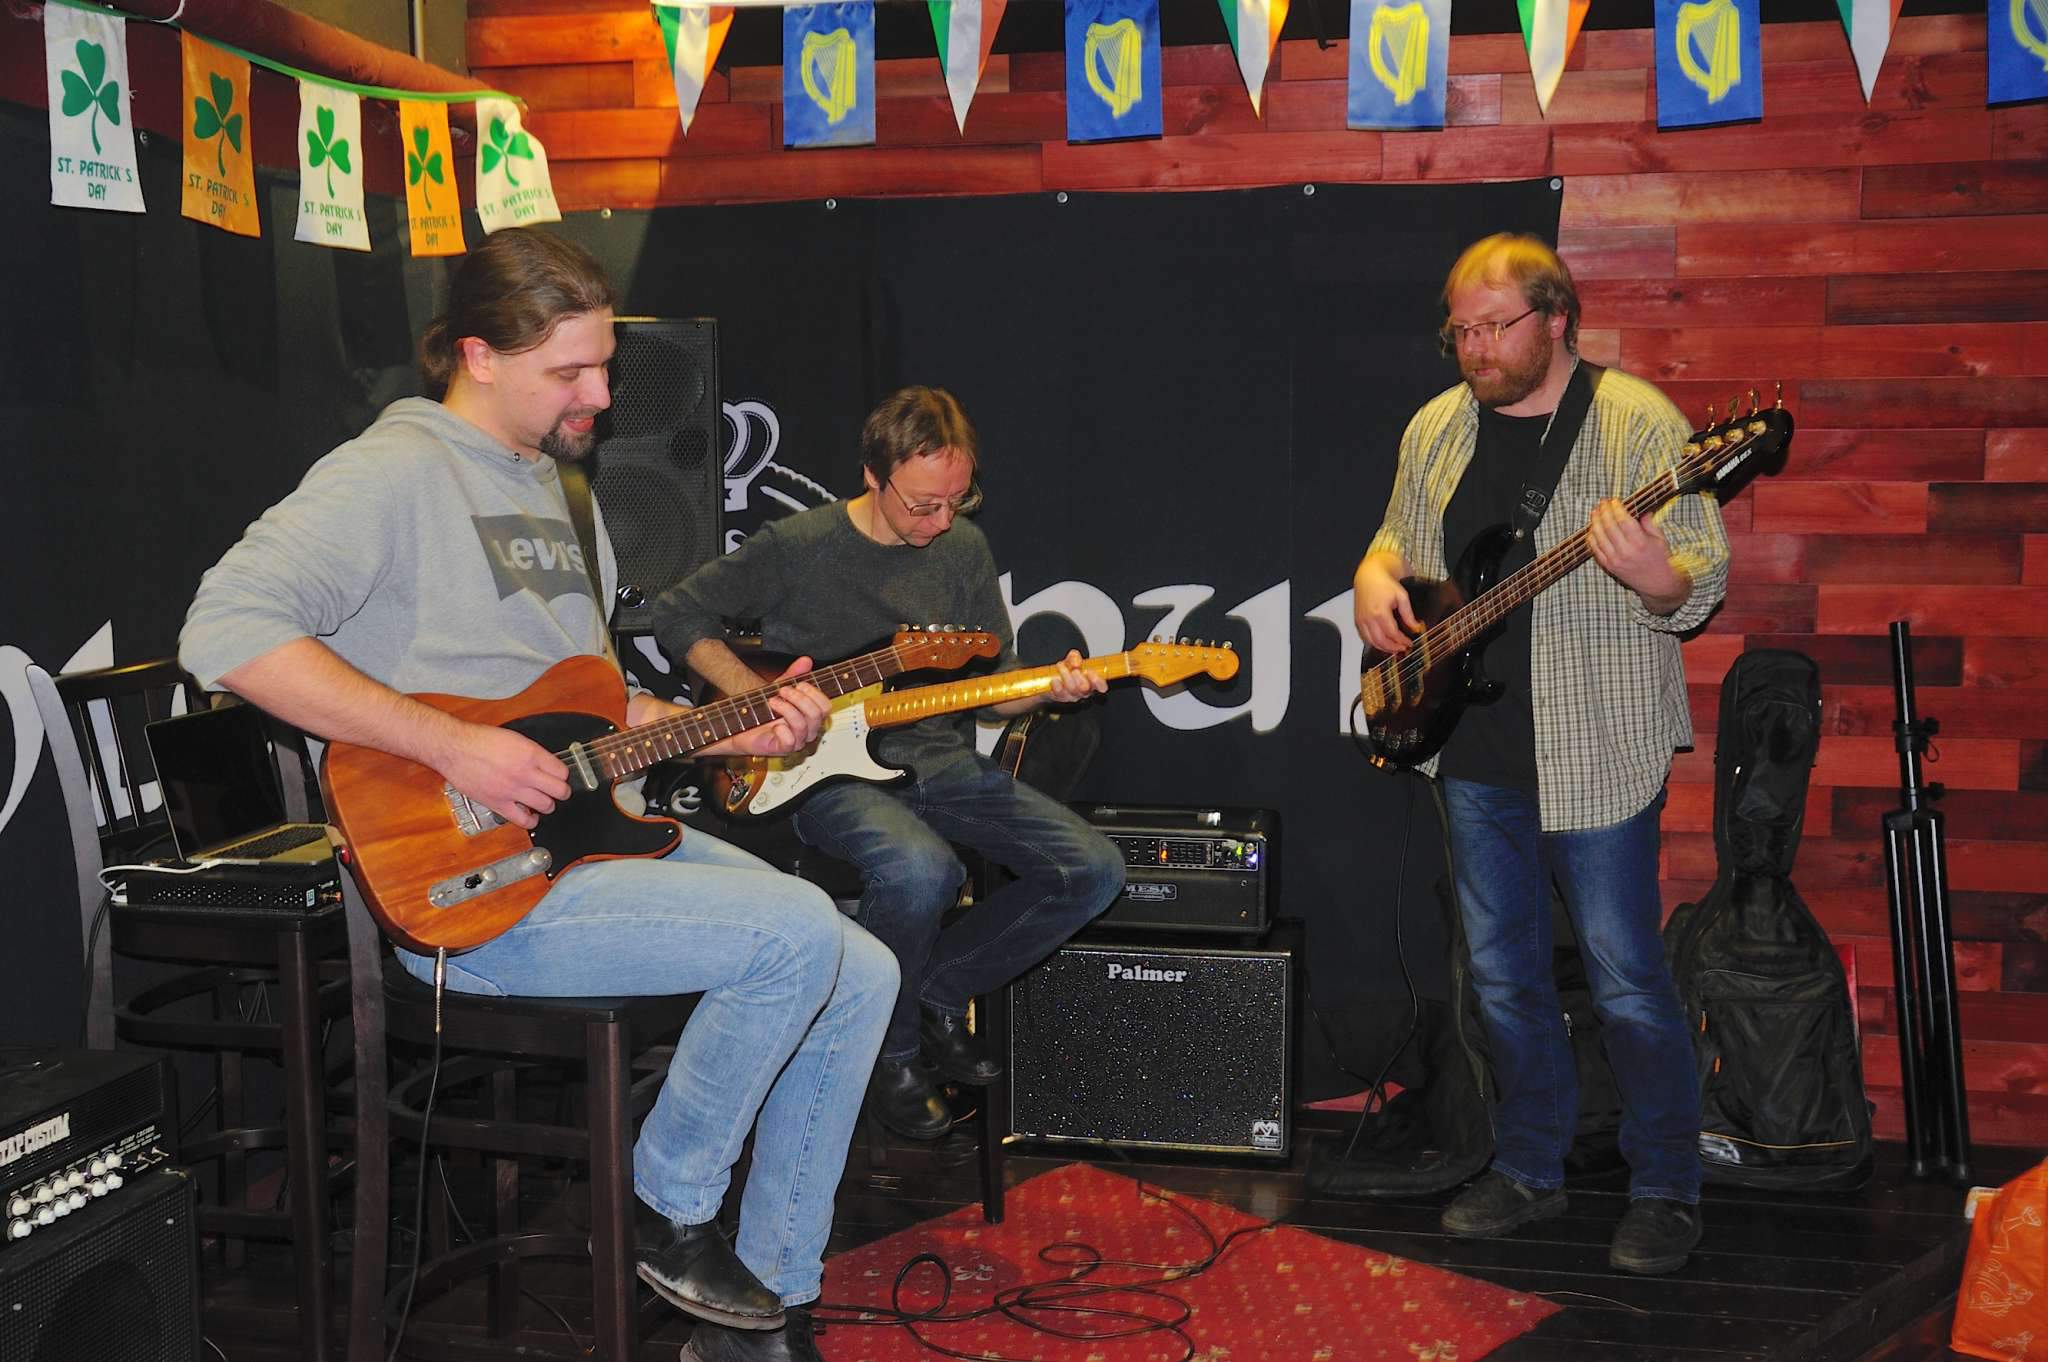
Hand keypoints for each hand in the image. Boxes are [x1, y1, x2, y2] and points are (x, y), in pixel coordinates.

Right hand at [439, 722, 570, 830]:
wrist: (454, 748)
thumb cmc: (479, 740)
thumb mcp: (514, 738)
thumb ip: (532, 753)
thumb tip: (546, 764)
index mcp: (530, 754)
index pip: (562, 771)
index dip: (563, 775)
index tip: (560, 776)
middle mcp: (525, 773)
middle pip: (560, 790)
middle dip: (562, 792)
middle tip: (559, 791)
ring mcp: (512, 790)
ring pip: (546, 806)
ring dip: (548, 805)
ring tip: (544, 802)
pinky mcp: (498, 804)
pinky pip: (522, 820)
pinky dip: (531, 821)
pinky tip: (531, 816)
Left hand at [719, 656, 831, 756]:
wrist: (742, 723)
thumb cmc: (763, 709)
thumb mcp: (779, 687)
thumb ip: (794, 674)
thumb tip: (806, 660)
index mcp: (811, 716)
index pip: (825, 706)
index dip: (813, 693)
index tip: (798, 684)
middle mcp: (808, 730)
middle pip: (817, 714)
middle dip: (799, 699)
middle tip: (782, 690)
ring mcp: (797, 741)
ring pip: (803, 725)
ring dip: (786, 709)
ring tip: (772, 701)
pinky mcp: (783, 749)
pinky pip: (791, 741)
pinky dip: (781, 730)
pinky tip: (773, 726)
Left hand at [1044, 649, 1106, 704]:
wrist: (1052, 678)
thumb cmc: (1067, 670)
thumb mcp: (1073, 660)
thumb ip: (1075, 657)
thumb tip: (1076, 662)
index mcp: (1092, 682)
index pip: (1101, 686)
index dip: (1098, 681)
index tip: (1089, 671)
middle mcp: (1084, 692)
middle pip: (1085, 689)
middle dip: (1080, 679)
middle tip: (1075, 670)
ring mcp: (1072, 696)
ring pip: (1072, 689)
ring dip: (1066, 676)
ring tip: (1061, 666)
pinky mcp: (1060, 697)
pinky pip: (1060, 693)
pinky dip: (1057, 685)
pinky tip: (1055, 679)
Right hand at [1354, 556, 1419, 654]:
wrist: (1368, 576)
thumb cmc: (1383, 584)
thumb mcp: (1402, 596)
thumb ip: (1408, 614)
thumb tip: (1415, 627)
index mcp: (1380, 612)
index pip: (1392, 634)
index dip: (1402, 641)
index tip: (1409, 643)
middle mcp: (1368, 618)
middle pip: (1381, 641)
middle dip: (1393, 648)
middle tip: (1402, 649)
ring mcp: (1361, 620)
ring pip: (1371, 642)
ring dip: (1383, 648)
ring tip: (1393, 648)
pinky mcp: (1357, 621)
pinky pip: (1364, 637)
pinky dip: (1373, 643)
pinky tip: (1382, 642)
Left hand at [1586, 499, 1684, 604]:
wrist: (1658, 584)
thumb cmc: (1661, 559)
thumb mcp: (1660, 538)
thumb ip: (1648, 523)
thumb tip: (1640, 508)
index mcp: (1640, 543)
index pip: (1623, 521)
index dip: (1616, 508)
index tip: (1614, 501)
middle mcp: (1626, 552)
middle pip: (1609, 526)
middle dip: (1604, 512)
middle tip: (1602, 503)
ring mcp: (1615, 560)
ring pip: (1599, 537)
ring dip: (1595, 522)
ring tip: (1595, 513)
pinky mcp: (1609, 567)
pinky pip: (1595, 549)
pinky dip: (1591, 538)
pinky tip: (1592, 529)